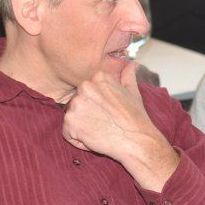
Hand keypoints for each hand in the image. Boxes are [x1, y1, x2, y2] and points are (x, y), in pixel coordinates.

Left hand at [62, 62, 178, 190]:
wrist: (136, 140)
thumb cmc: (136, 118)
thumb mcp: (133, 92)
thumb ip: (128, 76)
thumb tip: (132, 63)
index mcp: (98, 78)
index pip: (87, 94)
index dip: (97, 107)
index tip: (110, 113)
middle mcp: (85, 87)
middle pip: (78, 105)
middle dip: (88, 116)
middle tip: (106, 123)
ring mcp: (76, 103)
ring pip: (72, 119)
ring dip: (83, 129)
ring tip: (101, 131)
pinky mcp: (70, 121)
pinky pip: (68, 134)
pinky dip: (79, 141)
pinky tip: (95, 139)